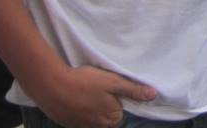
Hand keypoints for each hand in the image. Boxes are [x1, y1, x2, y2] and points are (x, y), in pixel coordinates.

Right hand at [31, 64, 155, 127]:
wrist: (52, 86)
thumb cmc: (86, 82)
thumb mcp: (113, 82)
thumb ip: (133, 90)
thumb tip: (154, 95)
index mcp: (111, 117)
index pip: (120, 111)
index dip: (116, 98)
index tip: (108, 87)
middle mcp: (97, 126)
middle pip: (106, 116)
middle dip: (103, 104)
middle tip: (95, 87)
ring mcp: (81, 127)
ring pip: (92, 118)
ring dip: (89, 107)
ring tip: (83, 92)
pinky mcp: (68, 124)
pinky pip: (78, 119)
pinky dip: (77, 110)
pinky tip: (73, 98)